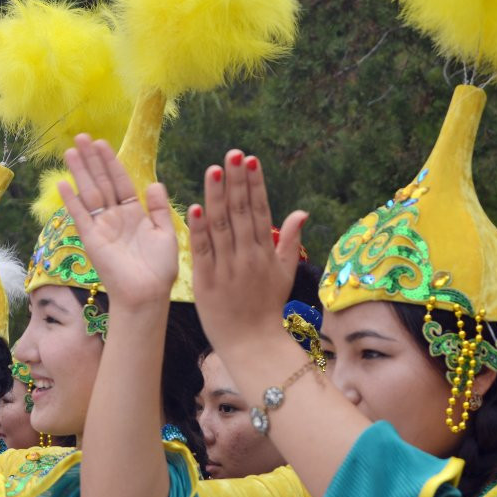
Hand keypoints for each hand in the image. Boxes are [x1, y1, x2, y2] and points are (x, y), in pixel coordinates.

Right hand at [58, 135, 177, 308]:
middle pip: (101, 182)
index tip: (102, 143)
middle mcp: (115, 218)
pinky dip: (71, 200)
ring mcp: (102, 227)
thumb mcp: (165, 232)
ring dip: (80, 172)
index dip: (111, 162)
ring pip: (89, 193)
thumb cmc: (159, 268)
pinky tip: (63, 182)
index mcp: (134, 214)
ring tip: (70, 151)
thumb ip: (157, 208)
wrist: (147, 294)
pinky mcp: (91, 239)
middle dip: (91, 160)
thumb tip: (154, 183)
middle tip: (80, 137)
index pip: (120, 182)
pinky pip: (80, 215)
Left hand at [189, 150, 306, 360]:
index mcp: (265, 252)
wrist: (252, 343)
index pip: (259, 210)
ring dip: (217, 196)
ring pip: (221, 226)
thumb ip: (291, 241)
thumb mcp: (285, 273)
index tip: (250, 160)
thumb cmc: (267, 307)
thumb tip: (301, 212)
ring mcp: (227, 268)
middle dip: (236, 181)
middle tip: (232, 153)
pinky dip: (198, 230)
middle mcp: (248, 256)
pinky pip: (202, 252)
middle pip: (241, 212)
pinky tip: (195, 207)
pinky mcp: (206, 281)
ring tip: (214, 169)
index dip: (255, 184)